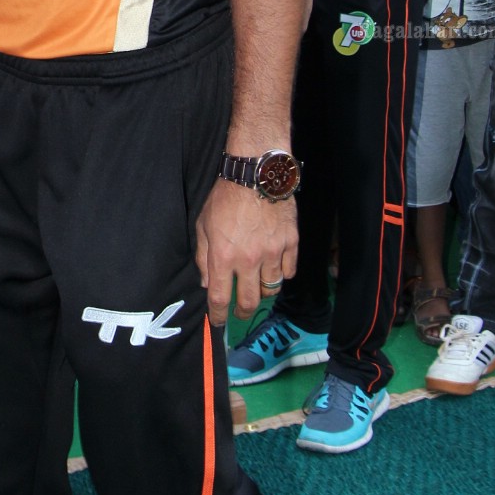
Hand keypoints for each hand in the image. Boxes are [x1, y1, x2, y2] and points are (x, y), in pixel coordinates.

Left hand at [194, 179, 297, 328]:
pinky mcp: (290, 243)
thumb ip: (203, 257)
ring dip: (263, 293)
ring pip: (272, 289)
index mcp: (223, 257)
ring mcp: (272, 253)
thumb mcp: (203, 226)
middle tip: (240, 312)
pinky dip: (282, 274)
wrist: (256, 174)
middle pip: (250, 301)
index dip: (219, 315)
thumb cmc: (225, 197)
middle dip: (243, 312)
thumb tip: (207, 283)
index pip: (220, 297)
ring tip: (258, 288)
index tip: (219, 321)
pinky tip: (275, 269)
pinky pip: (289, 271)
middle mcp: (249, 260)